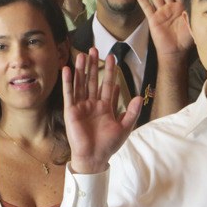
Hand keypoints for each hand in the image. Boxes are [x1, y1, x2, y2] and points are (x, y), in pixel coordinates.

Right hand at [62, 48, 141, 173]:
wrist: (94, 157)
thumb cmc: (108, 145)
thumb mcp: (124, 127)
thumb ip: (131, 112)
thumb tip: (139, 97)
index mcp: (105, 106)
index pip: (107, 84)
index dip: (109, 71)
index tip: (112, 56)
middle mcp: (92, 103)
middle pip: (92, 79)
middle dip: (93, 64)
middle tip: (94, 48)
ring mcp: (81, 106)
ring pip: (80, 83)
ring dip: (80, 69)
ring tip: (81, 55)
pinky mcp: (71, 111)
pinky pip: (69, 93)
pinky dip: (68, 81)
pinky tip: (67, 69)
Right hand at [136, 0, 192, 59]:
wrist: (176, 50)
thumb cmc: (187, 38)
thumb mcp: (193, 23)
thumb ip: (192, 11)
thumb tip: (193, 1)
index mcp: (182, 6)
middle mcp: (171, 7)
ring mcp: (161, 12)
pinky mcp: (153, 19)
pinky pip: (147, 8)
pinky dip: (143, 0)